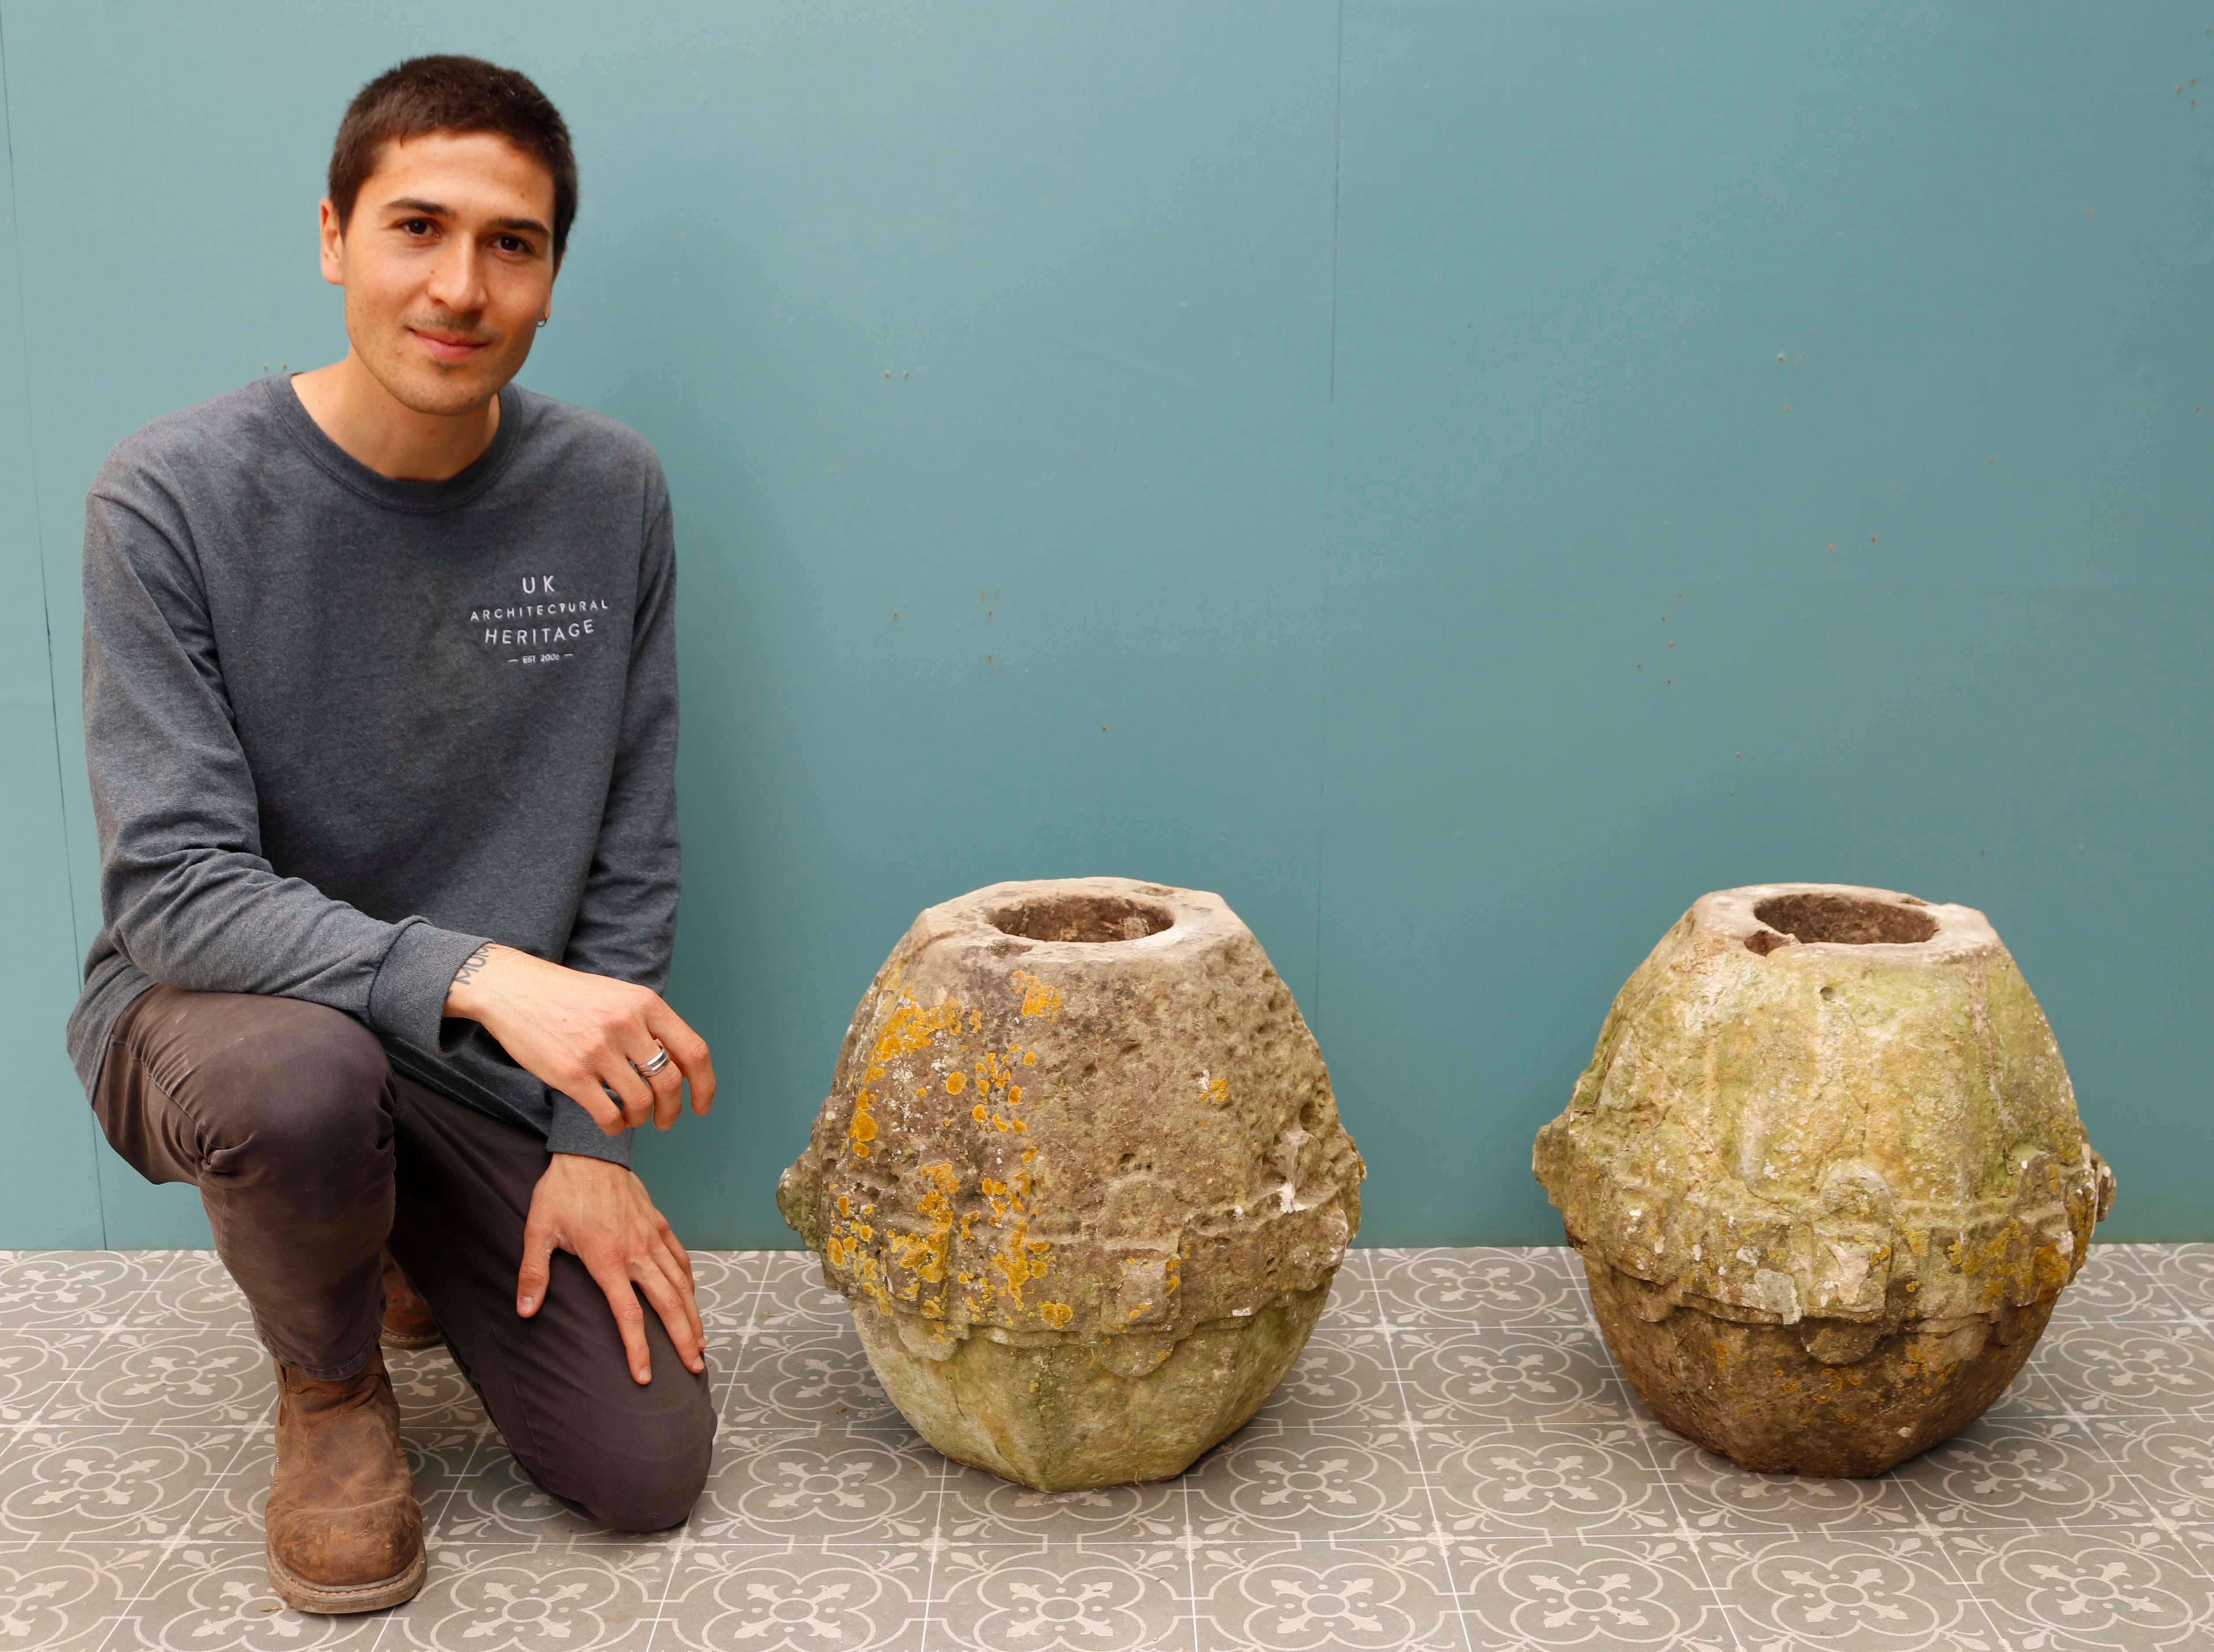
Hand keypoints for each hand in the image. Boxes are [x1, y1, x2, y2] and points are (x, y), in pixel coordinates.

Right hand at [444, 943, 714, 1135]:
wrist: (513, 989)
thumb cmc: (568, 996)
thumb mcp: (619, 995)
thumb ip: (648, 1023)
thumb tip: (675, 1061)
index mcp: (645, 1004)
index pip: (693, 1051)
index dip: (705, 1085)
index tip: (702, 1106)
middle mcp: (626, 1025)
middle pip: (670, 1083)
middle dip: (672, 1110)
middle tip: (665, 1121)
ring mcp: (598, 1050)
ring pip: (641, 1102)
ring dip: (641, 1119)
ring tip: (633, 1117)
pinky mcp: (571, 1073)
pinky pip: (608, 1114)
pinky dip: (615, 1127)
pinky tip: (611, 1124)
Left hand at [518, 1153, 705, 1383]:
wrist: (590, 1149)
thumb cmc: (561, 1190)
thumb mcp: (538, 1229)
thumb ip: (534, 1272)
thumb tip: (526, 1311)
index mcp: (608, 1259)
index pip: (629, 1315)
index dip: (638, 1349)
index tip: (644, 1375)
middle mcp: (636, 1252)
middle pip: (667, 1304)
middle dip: (683, 1339)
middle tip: (694, 1367)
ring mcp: (651, 1237)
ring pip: (680, 1283)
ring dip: (692, 1315)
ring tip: (700, 1342)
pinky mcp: (658, 1223)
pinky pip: (680, 1257)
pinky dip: (689, 1281)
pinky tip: (691, 1296)